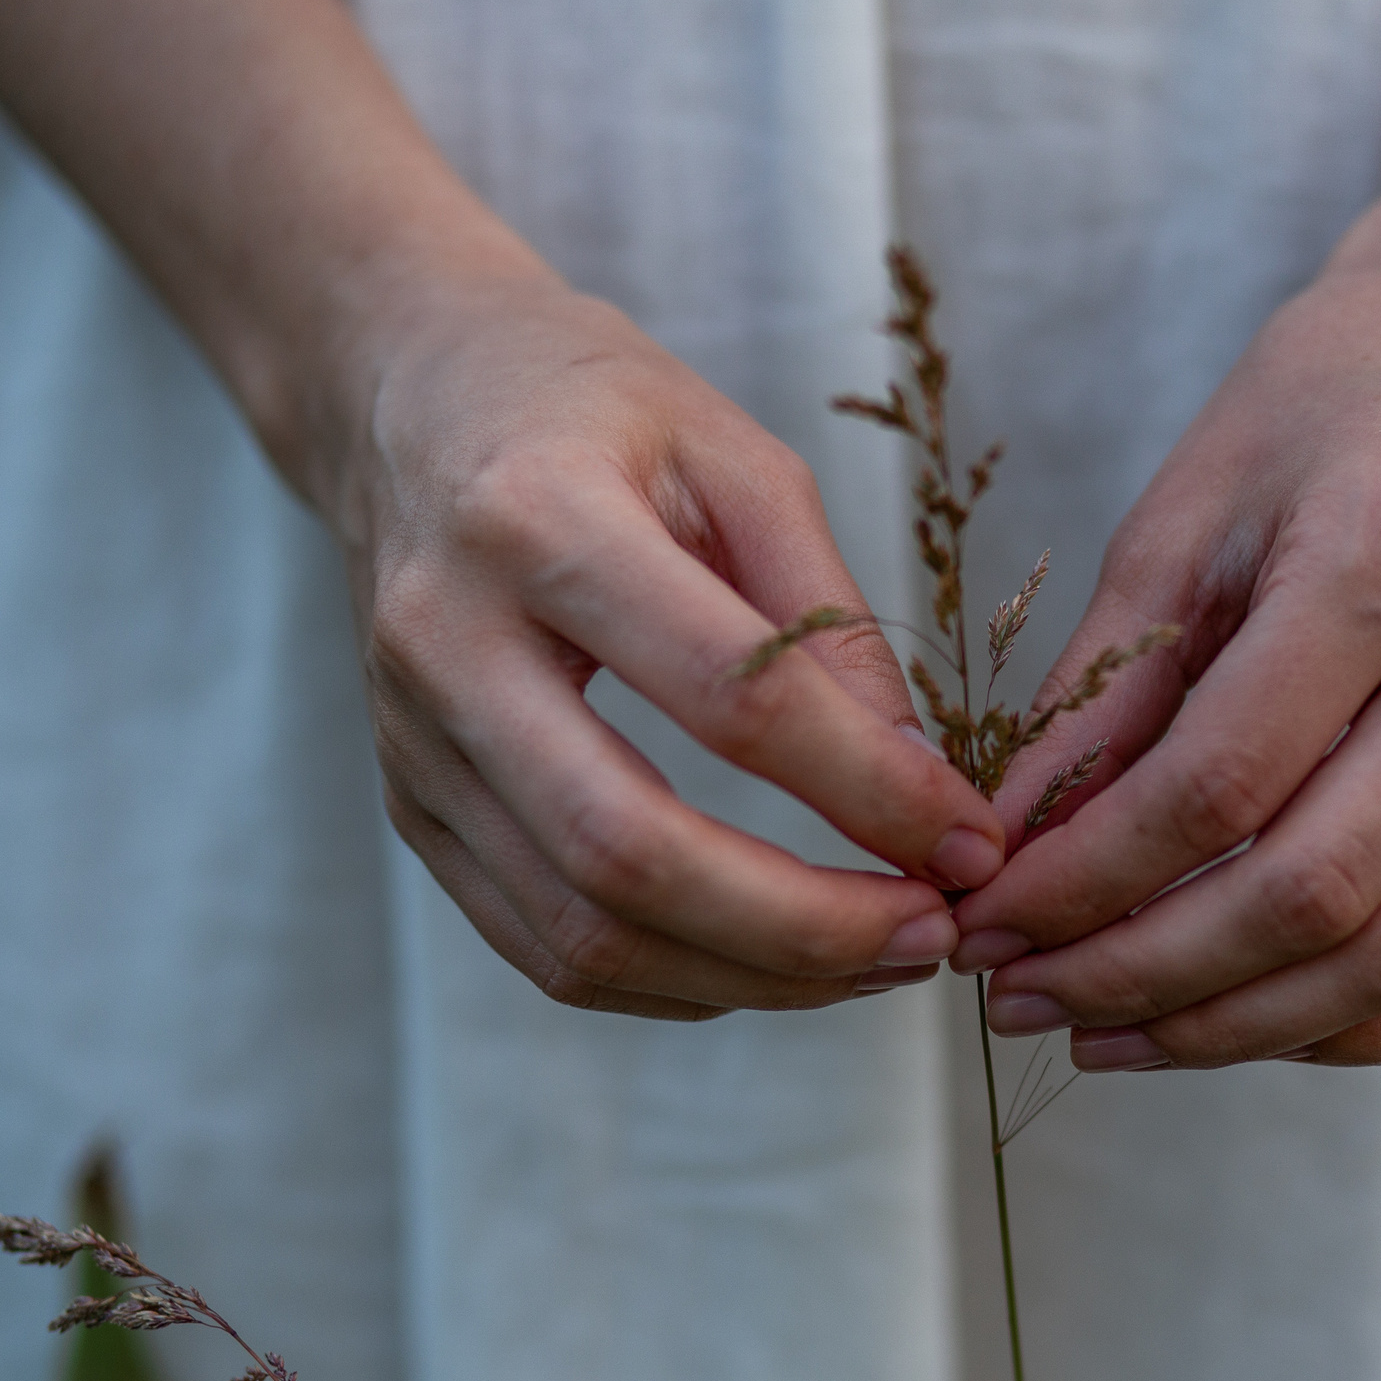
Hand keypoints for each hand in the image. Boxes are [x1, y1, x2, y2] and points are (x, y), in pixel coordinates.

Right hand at [333, 269, 1005, 1018]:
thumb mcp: (734, 456)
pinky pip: (542, 947)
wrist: (407, 399)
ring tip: (877, 961)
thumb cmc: (590, 409)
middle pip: (629, 852)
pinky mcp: (411, 810)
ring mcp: (413, 745)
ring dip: (753, 978)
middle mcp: (447, 645)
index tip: (974, 842)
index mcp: (537, 520)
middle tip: (933, 936)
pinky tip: (772, 962)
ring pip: (582, 931)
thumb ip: (826, 618)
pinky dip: (675, 982)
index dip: (868, 791)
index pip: (728, 697)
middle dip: (805, 928)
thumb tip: (919, 784)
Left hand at [949, 255, 1380, 1066]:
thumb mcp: (1181, 516)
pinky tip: (1242, 1022)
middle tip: (1023, 997)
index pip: (1220, 786)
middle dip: (1146, 976)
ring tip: (1110, 1032)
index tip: (983, 924)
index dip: (1086, 882)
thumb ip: (1103, 695)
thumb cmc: (1323, 411)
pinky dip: (1358, 1023)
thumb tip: (1004, 852)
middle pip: (1319, 895)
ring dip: (1240, 1027)